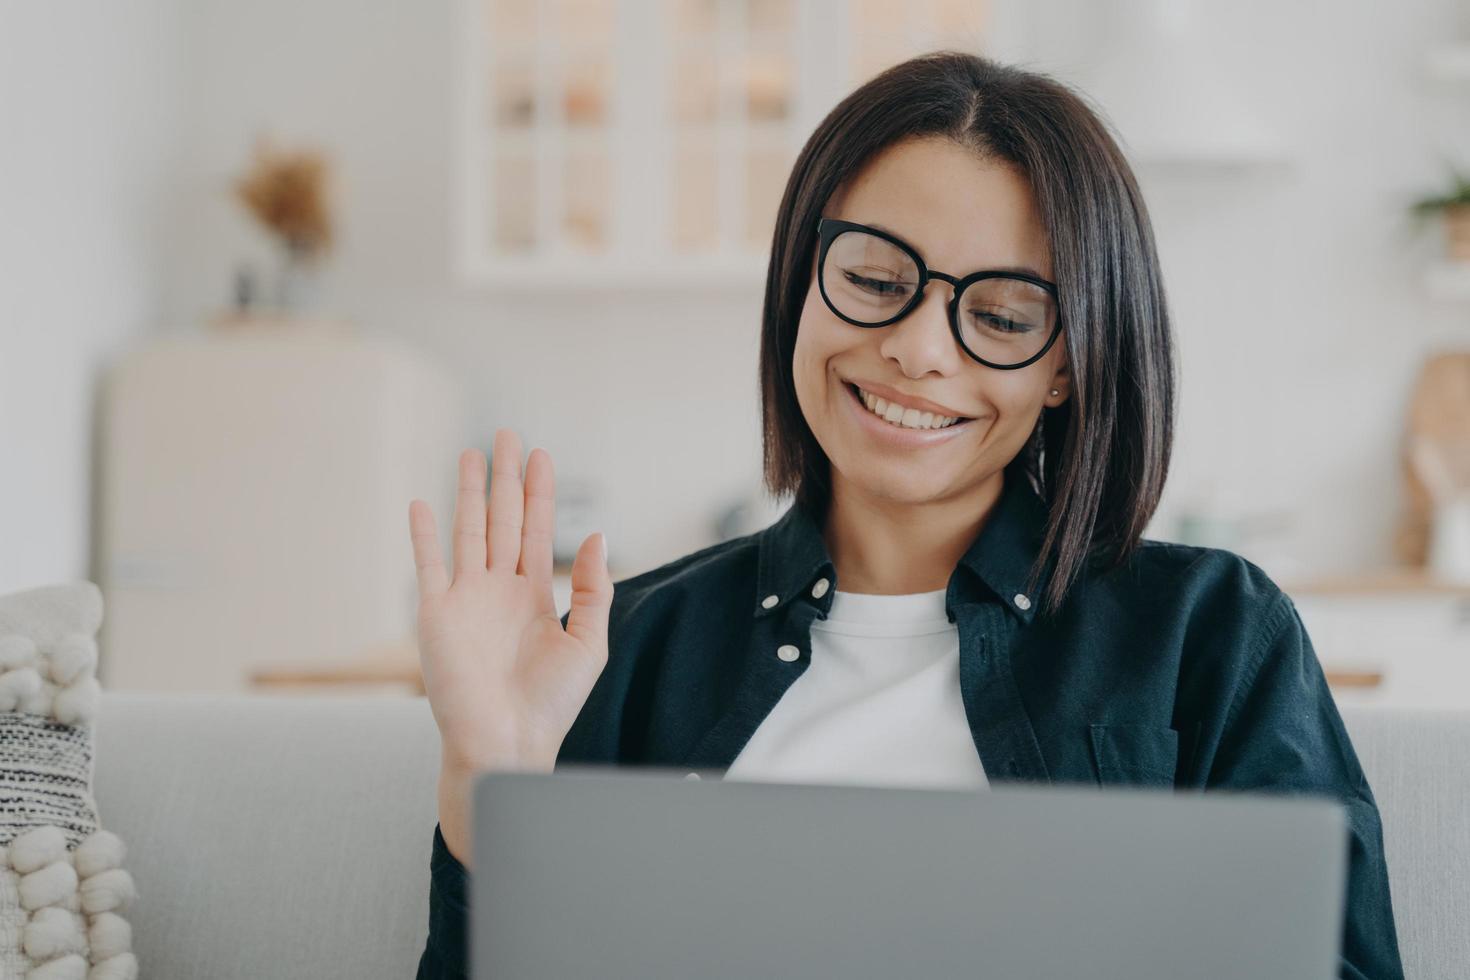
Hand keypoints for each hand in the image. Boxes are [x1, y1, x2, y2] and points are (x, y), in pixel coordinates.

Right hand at [408, 429, 612, 863]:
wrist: (506, 742)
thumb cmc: (549, 705)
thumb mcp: (588, 644)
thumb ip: (593, 590)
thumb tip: (598, 535)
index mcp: (535, 596)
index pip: (537, 530)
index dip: (539, 493)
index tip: (542, 455)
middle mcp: (499, 590)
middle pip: (503, 519)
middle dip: (507, 477)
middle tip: (509, 434)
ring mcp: (466, 599)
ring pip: (468, 530)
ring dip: (469, 491)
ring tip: (472, 452)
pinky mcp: (436, 614)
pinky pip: (428, 564)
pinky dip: (424, 533)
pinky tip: (423, 502)